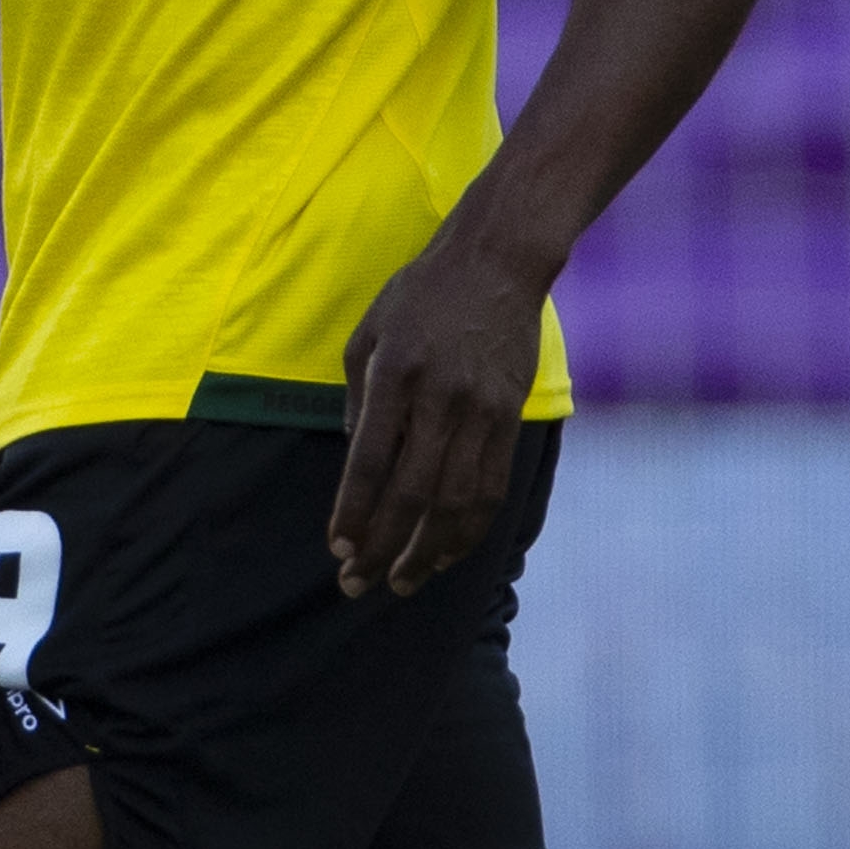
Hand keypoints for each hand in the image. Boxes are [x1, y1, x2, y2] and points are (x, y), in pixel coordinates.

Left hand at [323, 234, 547, 600]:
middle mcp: (440, 398)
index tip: (338, 549)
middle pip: (411, 493)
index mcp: (394, 374)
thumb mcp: (368, 333)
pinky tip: (447, 554)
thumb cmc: (419, 297)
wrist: (496, 263)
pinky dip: (469, 530)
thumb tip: (358, 463)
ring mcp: (481, 410)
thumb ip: (358, 399)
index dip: (354, 512)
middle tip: (357, 585)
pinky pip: (491, 488)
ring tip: (401, 582)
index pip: (371, 462)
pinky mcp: (511, 417)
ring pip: (455, 502)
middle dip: (383, 547)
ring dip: (426, 552)